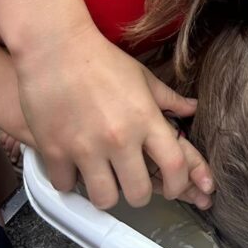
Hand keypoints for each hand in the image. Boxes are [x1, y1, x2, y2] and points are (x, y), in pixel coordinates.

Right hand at [15, 25, 213, 209]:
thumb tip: (192, 108)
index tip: (174, 188)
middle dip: (138, 194)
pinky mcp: (55, 151)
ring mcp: (86, 147)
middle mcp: (119, 138)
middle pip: (138, 193)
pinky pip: (67, 186)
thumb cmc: (101, 60)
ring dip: (106, 194)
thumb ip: (169, 99)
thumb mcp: (142, 77)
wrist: (56, 48)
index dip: (180, 184)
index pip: (175, 165)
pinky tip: (73, 168)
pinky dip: (70, 181)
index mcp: (145, 119)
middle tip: (133, 185)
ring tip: (104, 180)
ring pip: (104, 199)